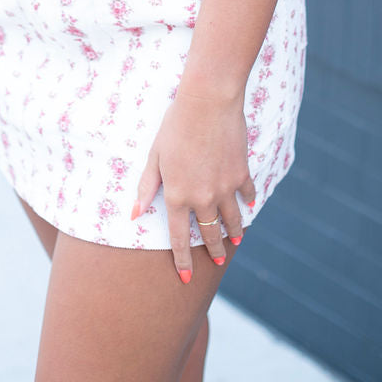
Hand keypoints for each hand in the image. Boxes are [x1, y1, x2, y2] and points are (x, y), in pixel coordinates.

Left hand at [131, 86, 254, 281]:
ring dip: (233, 234)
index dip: (182, 261)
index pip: (179, 239)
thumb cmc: (175, 125)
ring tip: (234, 242)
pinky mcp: (242, 174)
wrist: (208, 102)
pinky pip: (246, 194)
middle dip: (213, 251)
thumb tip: (134, 214)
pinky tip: (247, 204)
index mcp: (177, 195)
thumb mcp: (154, 156)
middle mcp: (203, 198)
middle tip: (216, 262)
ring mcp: (225, 188)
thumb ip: (146, 187)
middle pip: (209, 233)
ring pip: (232, 220)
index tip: (184, 279)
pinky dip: (247, 201)